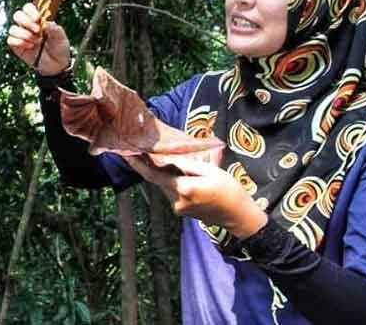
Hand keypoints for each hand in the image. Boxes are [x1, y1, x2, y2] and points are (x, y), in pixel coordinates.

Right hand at [6, 2, 71, 75]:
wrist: (56, 66)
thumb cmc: (59, 49)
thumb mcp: (61, 38)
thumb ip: (55, 29)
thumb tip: (47, 22)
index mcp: (38, 20)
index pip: (28, 8)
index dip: (30, 11)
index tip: (37, 19)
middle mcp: (27, 26)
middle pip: (17, 15)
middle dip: (26, 22)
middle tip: (37, 30)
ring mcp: (21, 36)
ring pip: (13, 28)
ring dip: (24, 34)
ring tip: (35, 41)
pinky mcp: (17, 47)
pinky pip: (10, 40)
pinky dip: (20, 42)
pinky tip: (30, 47)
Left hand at [124, 155, 266, 238]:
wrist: (238, 216)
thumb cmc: (229, 190)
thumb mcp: (211, 170)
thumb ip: (186, 165)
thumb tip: (166, 157)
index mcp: (184, 188)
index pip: (154, 175)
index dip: (139, 164)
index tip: (127, 154)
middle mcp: (176, 200)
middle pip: (157, 179)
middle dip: (149, 166)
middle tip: (139, 149)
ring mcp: (177, 208)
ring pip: (164, 186)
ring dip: (162, 173)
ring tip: (160, 158)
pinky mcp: (180, 211)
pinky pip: (171, 191)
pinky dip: (170, 181)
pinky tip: (177, 173)